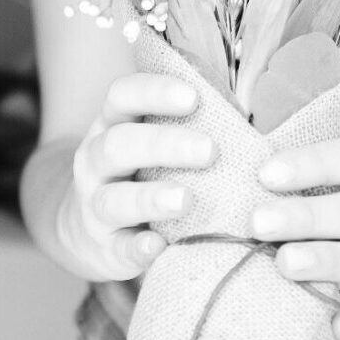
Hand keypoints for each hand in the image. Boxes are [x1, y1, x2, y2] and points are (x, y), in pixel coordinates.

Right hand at [55, 73, 216, 280]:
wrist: (90, 232)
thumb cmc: (141, 175)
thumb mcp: (150, 143)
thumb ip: (186, 126)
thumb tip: (248, 113)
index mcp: (111, 125)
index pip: (122, 96)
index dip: (154, 92)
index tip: (193, 98)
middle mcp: (96, 162)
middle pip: (118, 144)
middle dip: (164, 145)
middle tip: (209, 151)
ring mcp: (94, 206)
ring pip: (113, 199)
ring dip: (150, 198)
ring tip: (186, 199)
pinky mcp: (105, 248)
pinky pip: (119, 248)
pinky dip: (137, 248)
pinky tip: (158, 245)